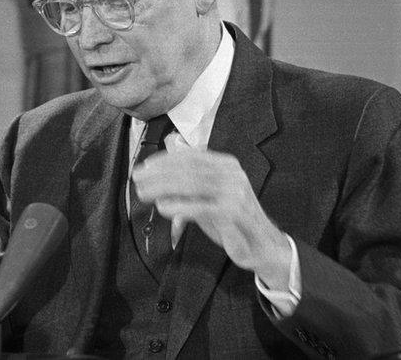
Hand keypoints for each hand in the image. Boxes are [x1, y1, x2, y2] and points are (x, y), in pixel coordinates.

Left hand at [133, 149, 291, 286]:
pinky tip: (162, 208)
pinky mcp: (232, 213)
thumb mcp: (210, 196)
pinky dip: (178, 206)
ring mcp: (233, 192)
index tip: (145, 166)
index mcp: (226, 165)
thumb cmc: (232, 219)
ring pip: (190, 184)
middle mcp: (231, 174)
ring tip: (143, 193)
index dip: (165, 160)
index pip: (191, 156)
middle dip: (158, 173)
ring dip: (162, 188)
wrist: (263, 244)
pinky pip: (199, 207)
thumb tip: (161, 170)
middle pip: (188, 169)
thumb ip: (190, 183)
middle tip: (137, 179)